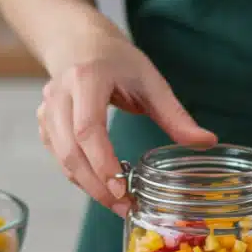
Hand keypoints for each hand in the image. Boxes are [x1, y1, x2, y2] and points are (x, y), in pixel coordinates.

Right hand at [38, 32, 216, 215]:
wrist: (78, 42)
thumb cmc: (116, 60)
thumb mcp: (151, 81)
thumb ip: (176, 115)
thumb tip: (207, 142)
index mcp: (87, 78)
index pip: (87, 128)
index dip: (102, 163)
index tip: (122, 189)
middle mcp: (60, 94)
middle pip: (70, 150)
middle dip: (96, 185)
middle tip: (124, 208)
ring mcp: (47, 110)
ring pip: (61, 158)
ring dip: (88, 186)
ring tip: (118, 204)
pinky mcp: (44, 123)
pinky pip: (58, 157)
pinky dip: (79, 176)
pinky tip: (102, 187)